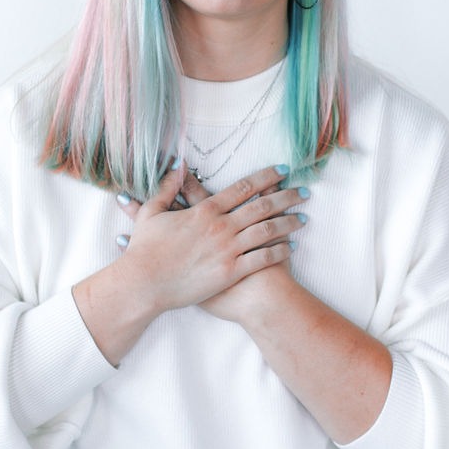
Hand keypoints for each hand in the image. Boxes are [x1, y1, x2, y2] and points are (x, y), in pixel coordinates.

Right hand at [114, 162, 306, 316]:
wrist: (144, 283)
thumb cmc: (144, 250)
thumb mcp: (151, 212)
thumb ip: (167, 187)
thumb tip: (177, 164)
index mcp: (205, 210)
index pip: (243, 188)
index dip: (266, 177)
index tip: (283, 171)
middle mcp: (221, 226)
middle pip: (262, 206)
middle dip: (286, 197)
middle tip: (304, 192)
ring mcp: (227, 249)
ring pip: (267, 230)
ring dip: (288, 222)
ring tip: (304, 218)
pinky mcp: (230, 272)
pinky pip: (262, 258)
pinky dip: (279, 251)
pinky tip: (291, 246)